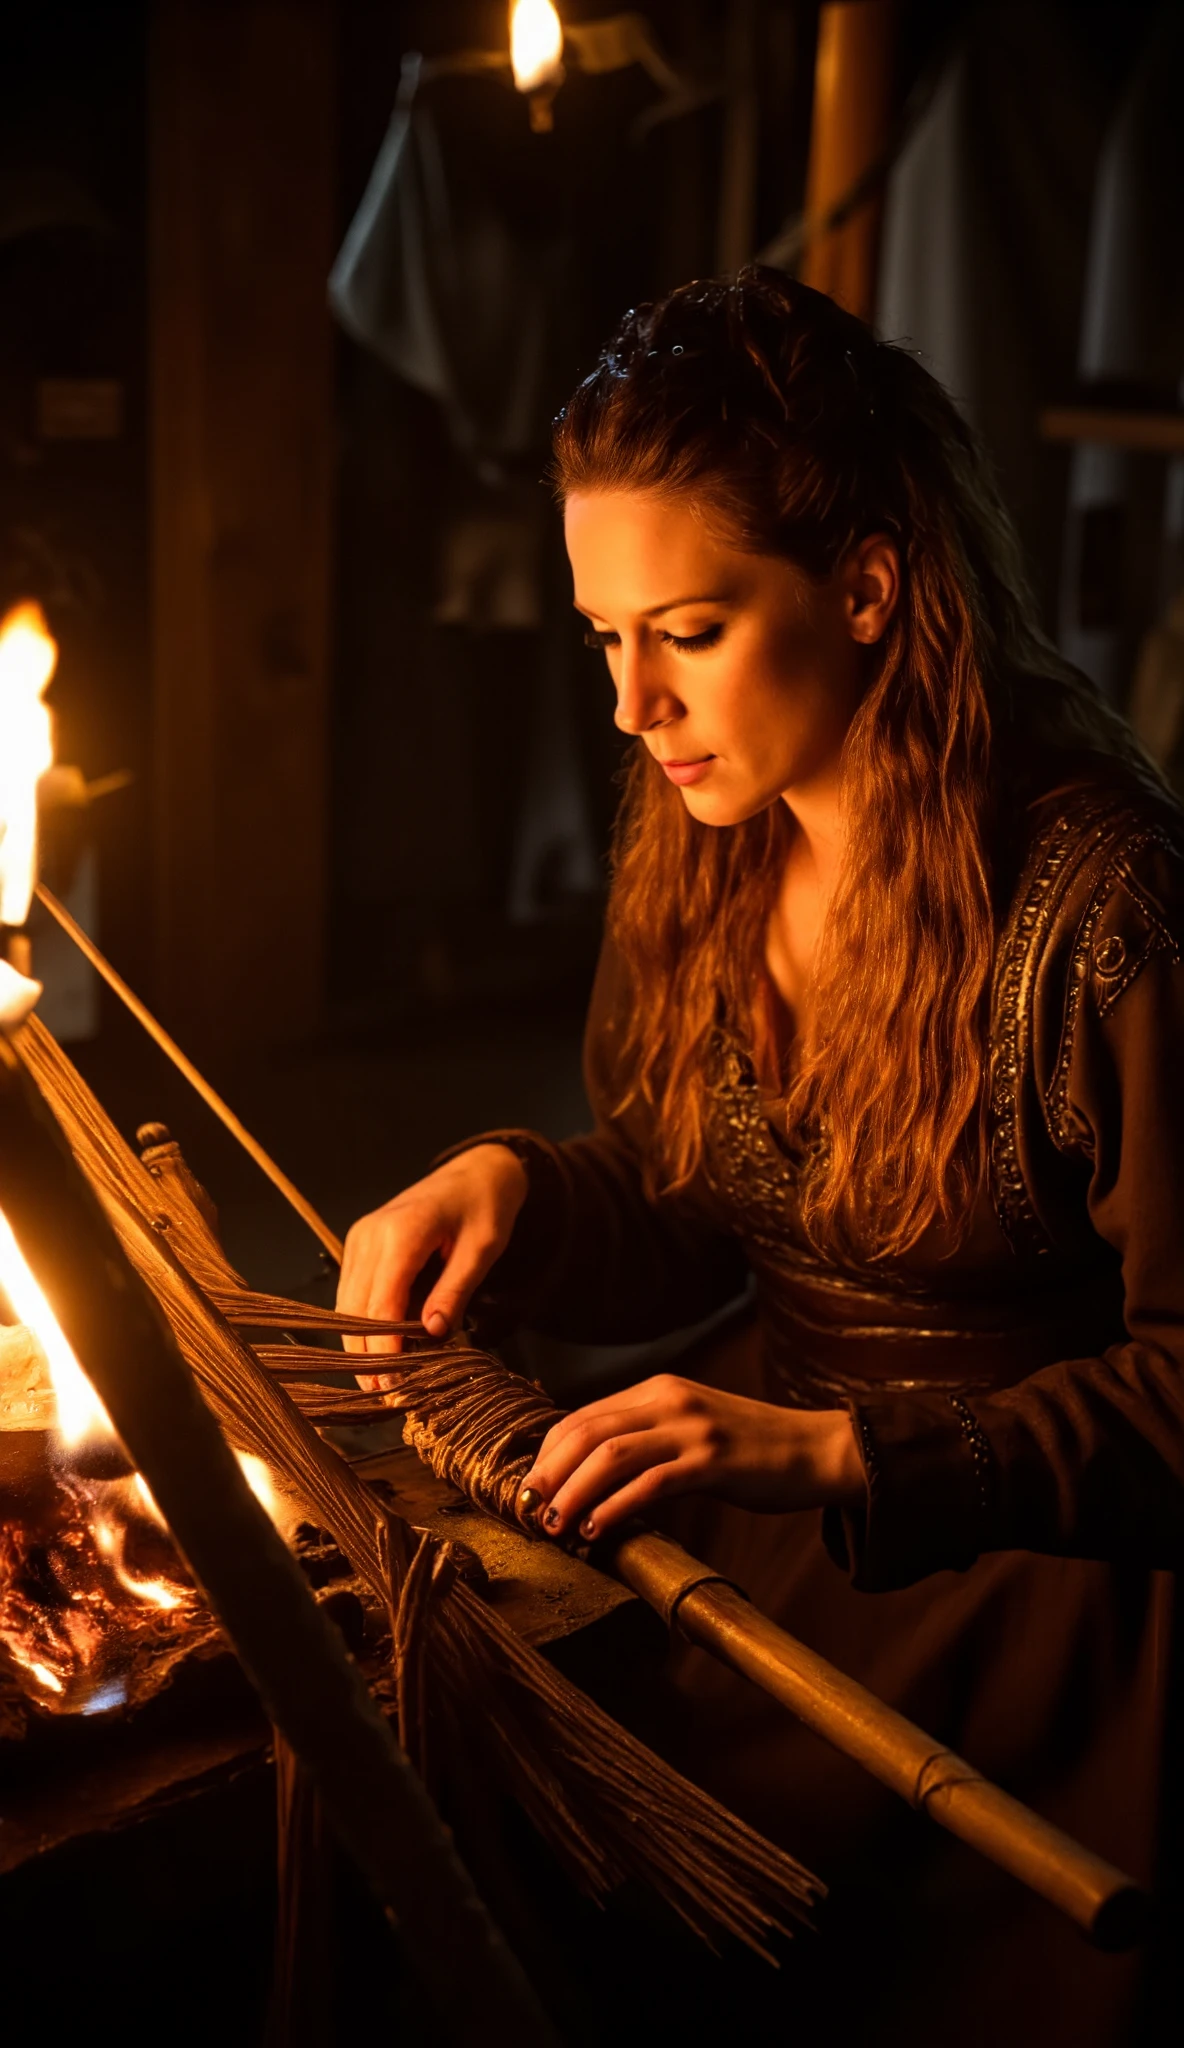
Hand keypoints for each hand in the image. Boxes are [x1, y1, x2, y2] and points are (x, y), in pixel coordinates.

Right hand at [337, 1145, 528, 1381]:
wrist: (476, 1171)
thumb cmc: (485, 1207)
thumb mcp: (483, 1250)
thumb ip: (455, 1290)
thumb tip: (431, 1334)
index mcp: (402, 1232)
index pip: (381, 1304)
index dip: (383, 1349)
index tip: (393, 1386)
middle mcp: (370, 1234)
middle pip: (355, 1308)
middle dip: (367, 1355)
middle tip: (385, 1396)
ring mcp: (360, 1237)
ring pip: (346, 1304)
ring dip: (360, 1342)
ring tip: (380, 1381)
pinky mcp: (359, 1243)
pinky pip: (352, 1291)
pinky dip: (361, 1321)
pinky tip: (378, 1348)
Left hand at [520, 1374, 862, 1542]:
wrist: (816, 1450)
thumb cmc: (749, 1449)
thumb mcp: (689, 1428)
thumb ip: (644, 1439)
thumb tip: (587, 1476)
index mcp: (657, 1390)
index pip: (582, 1417)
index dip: (548, 1454)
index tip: (530, 1489)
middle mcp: (668, 1401)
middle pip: (587, 1433)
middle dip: (549, 1474)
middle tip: (529, 1510)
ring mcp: (692, 1429)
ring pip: (611, 1456)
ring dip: (574, 1493)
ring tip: (555, 1525)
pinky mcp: (714, 1462)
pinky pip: (651, 1483)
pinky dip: (616, 1507)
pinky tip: (598, 1530)